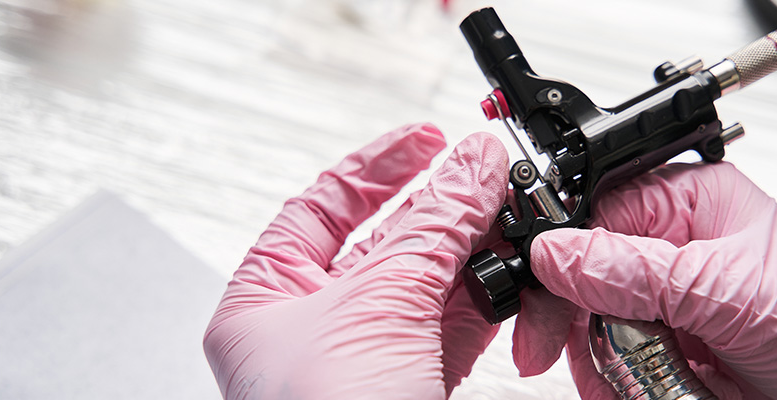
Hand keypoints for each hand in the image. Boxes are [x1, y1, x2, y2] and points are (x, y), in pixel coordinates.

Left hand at [203, 124, 509, 398]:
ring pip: (429, 282)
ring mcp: (368, 355)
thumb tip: (468, 168)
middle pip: (386, 240)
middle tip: (486, 178)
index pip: (323, 205)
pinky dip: (487, 297)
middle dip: (441, 209)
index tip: (426, 139)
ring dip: (473, 251)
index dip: (377, 166)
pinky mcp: (413, 383)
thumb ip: (429, 230)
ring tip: (508, 219)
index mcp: (267, 297)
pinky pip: (455, 325)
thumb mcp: (375, 308)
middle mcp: (315, 324)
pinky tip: (508, 275)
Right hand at [513, 162, 776, 398]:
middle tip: (551, 351)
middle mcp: (671, 251)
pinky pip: (611, 366)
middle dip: (570, 319)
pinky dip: (612, 386)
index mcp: (686, 204)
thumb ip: (637, 272)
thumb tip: (555, 252)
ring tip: (632, 381)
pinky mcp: (667, 352)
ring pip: (589, 329)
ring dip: (596, 361)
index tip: (540, 300)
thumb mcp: (732, 290)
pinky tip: (635, 391)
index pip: (591, 216)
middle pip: (580, 276)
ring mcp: (667, 305)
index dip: (558, 256)